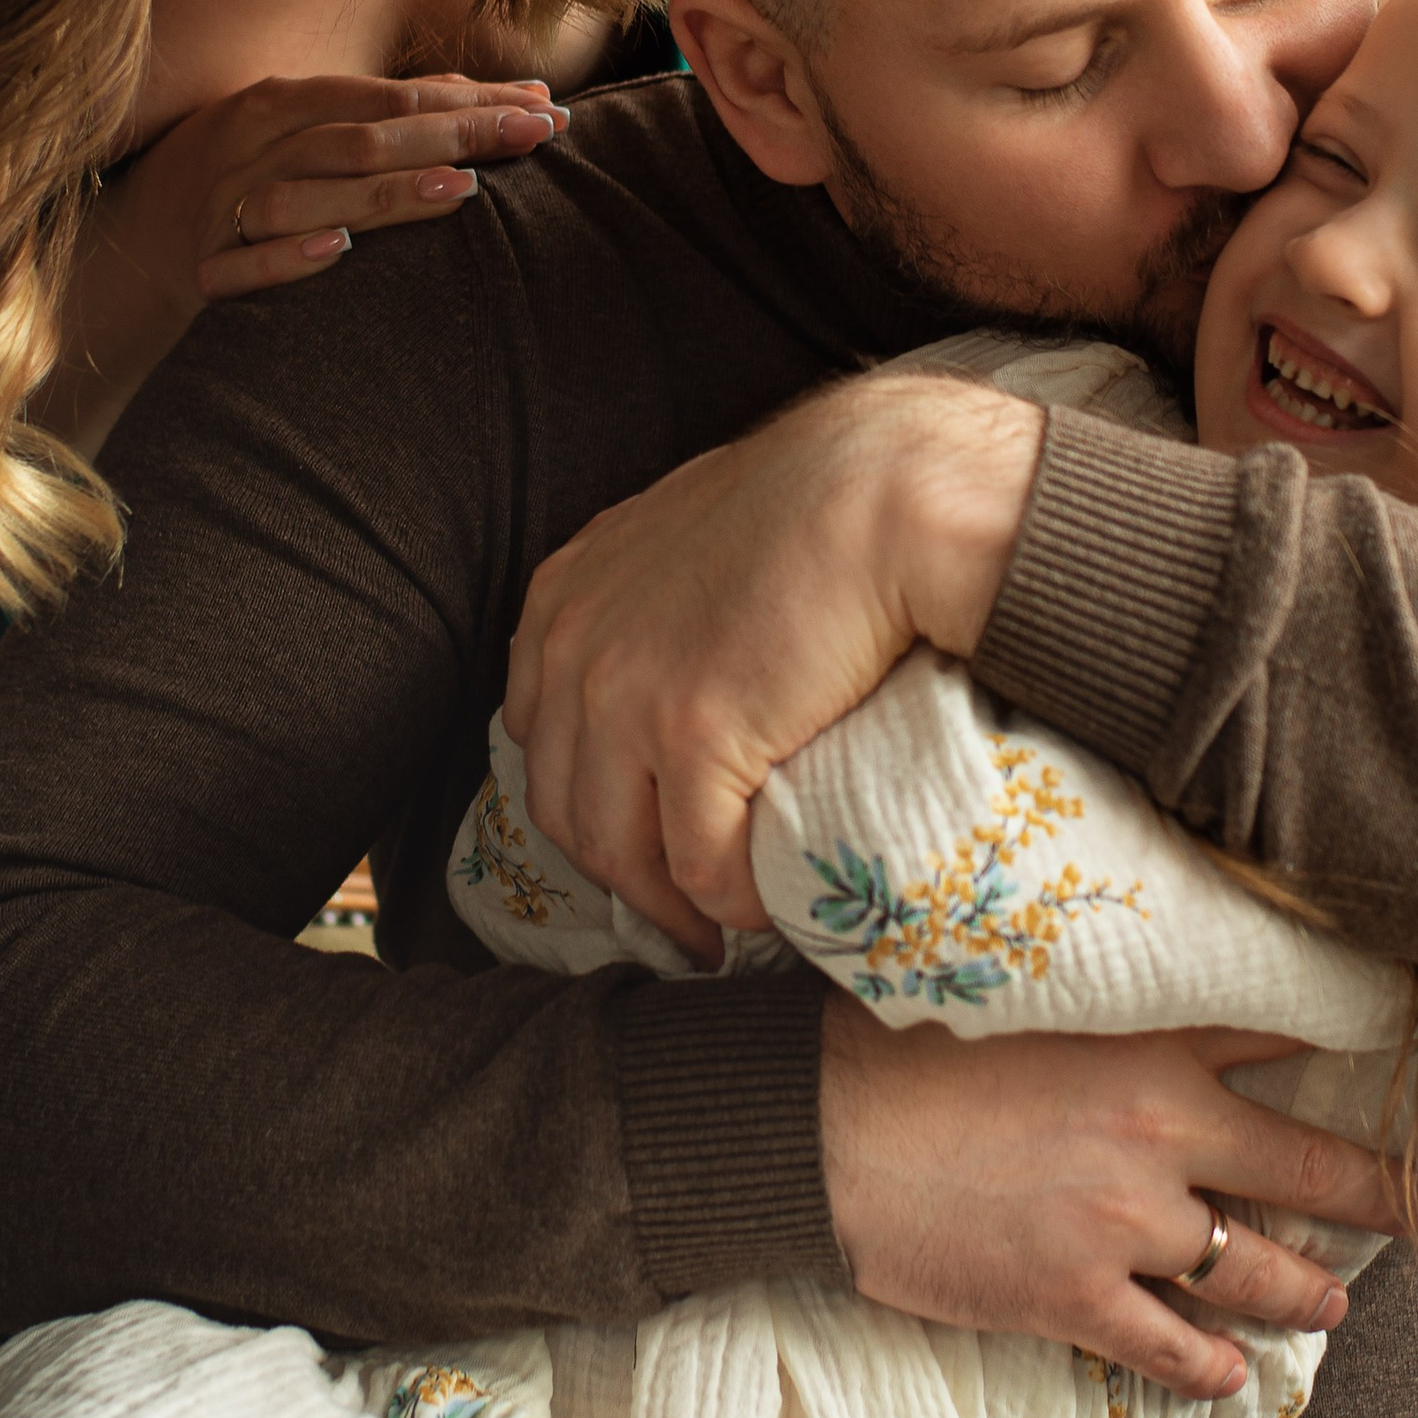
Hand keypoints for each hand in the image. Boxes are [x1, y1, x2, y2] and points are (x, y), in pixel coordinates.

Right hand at [50, 71, 566, 453]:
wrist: (117, 254)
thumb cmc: (230, 184)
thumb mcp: (296, 136)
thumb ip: (384, 117)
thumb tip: (490, 95)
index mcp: (277, 102)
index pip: (388, 94)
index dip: (470, 98)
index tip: (546, 106)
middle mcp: (249, 143)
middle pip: (362, 135)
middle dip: (454, 133)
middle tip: (534, 135)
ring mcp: (220, 204)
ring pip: (310, 192)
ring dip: (385, 192)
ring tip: (462, 191)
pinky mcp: (197, 269)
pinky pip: (243, 262)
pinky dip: (290, 255)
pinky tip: (340, 251)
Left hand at [503, 377, 1044, 957]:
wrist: (877, 490)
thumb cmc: (809, 503)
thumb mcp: (685, 536)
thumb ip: (650, 599)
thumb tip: (677, 664)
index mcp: (563, 600)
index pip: (540, 739)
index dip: (589, 802)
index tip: (640, 836)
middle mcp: (574, 650)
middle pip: (565, 809)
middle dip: (621, 874)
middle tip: (677, 911)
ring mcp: (625, 693)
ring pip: (620, 851)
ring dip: (671, 906)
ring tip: (717, 928)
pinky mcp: (695, 733)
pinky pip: (698, 861)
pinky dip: (729, 900)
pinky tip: (765, 905)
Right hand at [820, 1003, 1406, 1394]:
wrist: (821, 1125)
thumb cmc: (900, 1035)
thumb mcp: (1020, 983)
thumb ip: (1101, 995)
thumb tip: (1142, 983)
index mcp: (1150, 1038)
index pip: (1287, 1031)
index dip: (1359, 1038)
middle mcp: (1162, 1130)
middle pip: (1308, 1164)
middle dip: (1380, 1189)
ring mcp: (1124, 1223)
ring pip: (1255, 1266)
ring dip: (1307, 1288)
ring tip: (1336, 1299)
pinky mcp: (1076, 1298)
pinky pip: (1171, 1346)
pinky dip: (1211, 1366)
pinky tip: (1235, 1375)